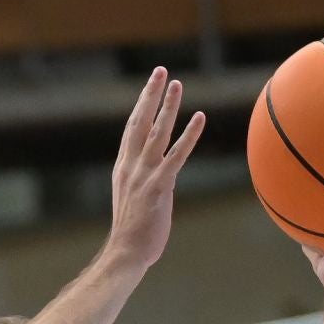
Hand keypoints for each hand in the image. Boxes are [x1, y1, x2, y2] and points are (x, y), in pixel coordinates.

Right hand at [106, 68, 206, 271]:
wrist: (126, 252)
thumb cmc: (133, 232)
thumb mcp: (135, 198)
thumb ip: (145, 180)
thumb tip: (161, 172)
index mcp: (124, 167)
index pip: (132, 128)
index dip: (142, 105)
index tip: (151, 85)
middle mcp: (131, 166)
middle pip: (141, 121)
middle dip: (151, 94)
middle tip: (161, 71)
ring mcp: (143, 175)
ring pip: (157, 132)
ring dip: (168, 107)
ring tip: (177, 84)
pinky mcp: (159, 187)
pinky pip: (176, 156)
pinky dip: (189, 135)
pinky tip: (199, 118)